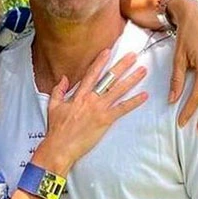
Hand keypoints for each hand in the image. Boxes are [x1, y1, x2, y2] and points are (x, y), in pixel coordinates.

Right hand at [35, 49, 147, 173]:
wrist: (60, 147)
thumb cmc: (57, 130)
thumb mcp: (53, 106)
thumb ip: (58, 90)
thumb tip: (64, 78)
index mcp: (78, 95)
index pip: (91, 74)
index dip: (100, 61)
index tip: (108, 51)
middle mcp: (90, 99)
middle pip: (109, 79)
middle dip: (122, 66)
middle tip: (133, 56)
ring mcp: (99, 109)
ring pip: (119, 90)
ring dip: (132, 79)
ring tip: (142, 71)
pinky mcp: (105, 121)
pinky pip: (122, 109)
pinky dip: (134, 102)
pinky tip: (143, 96)